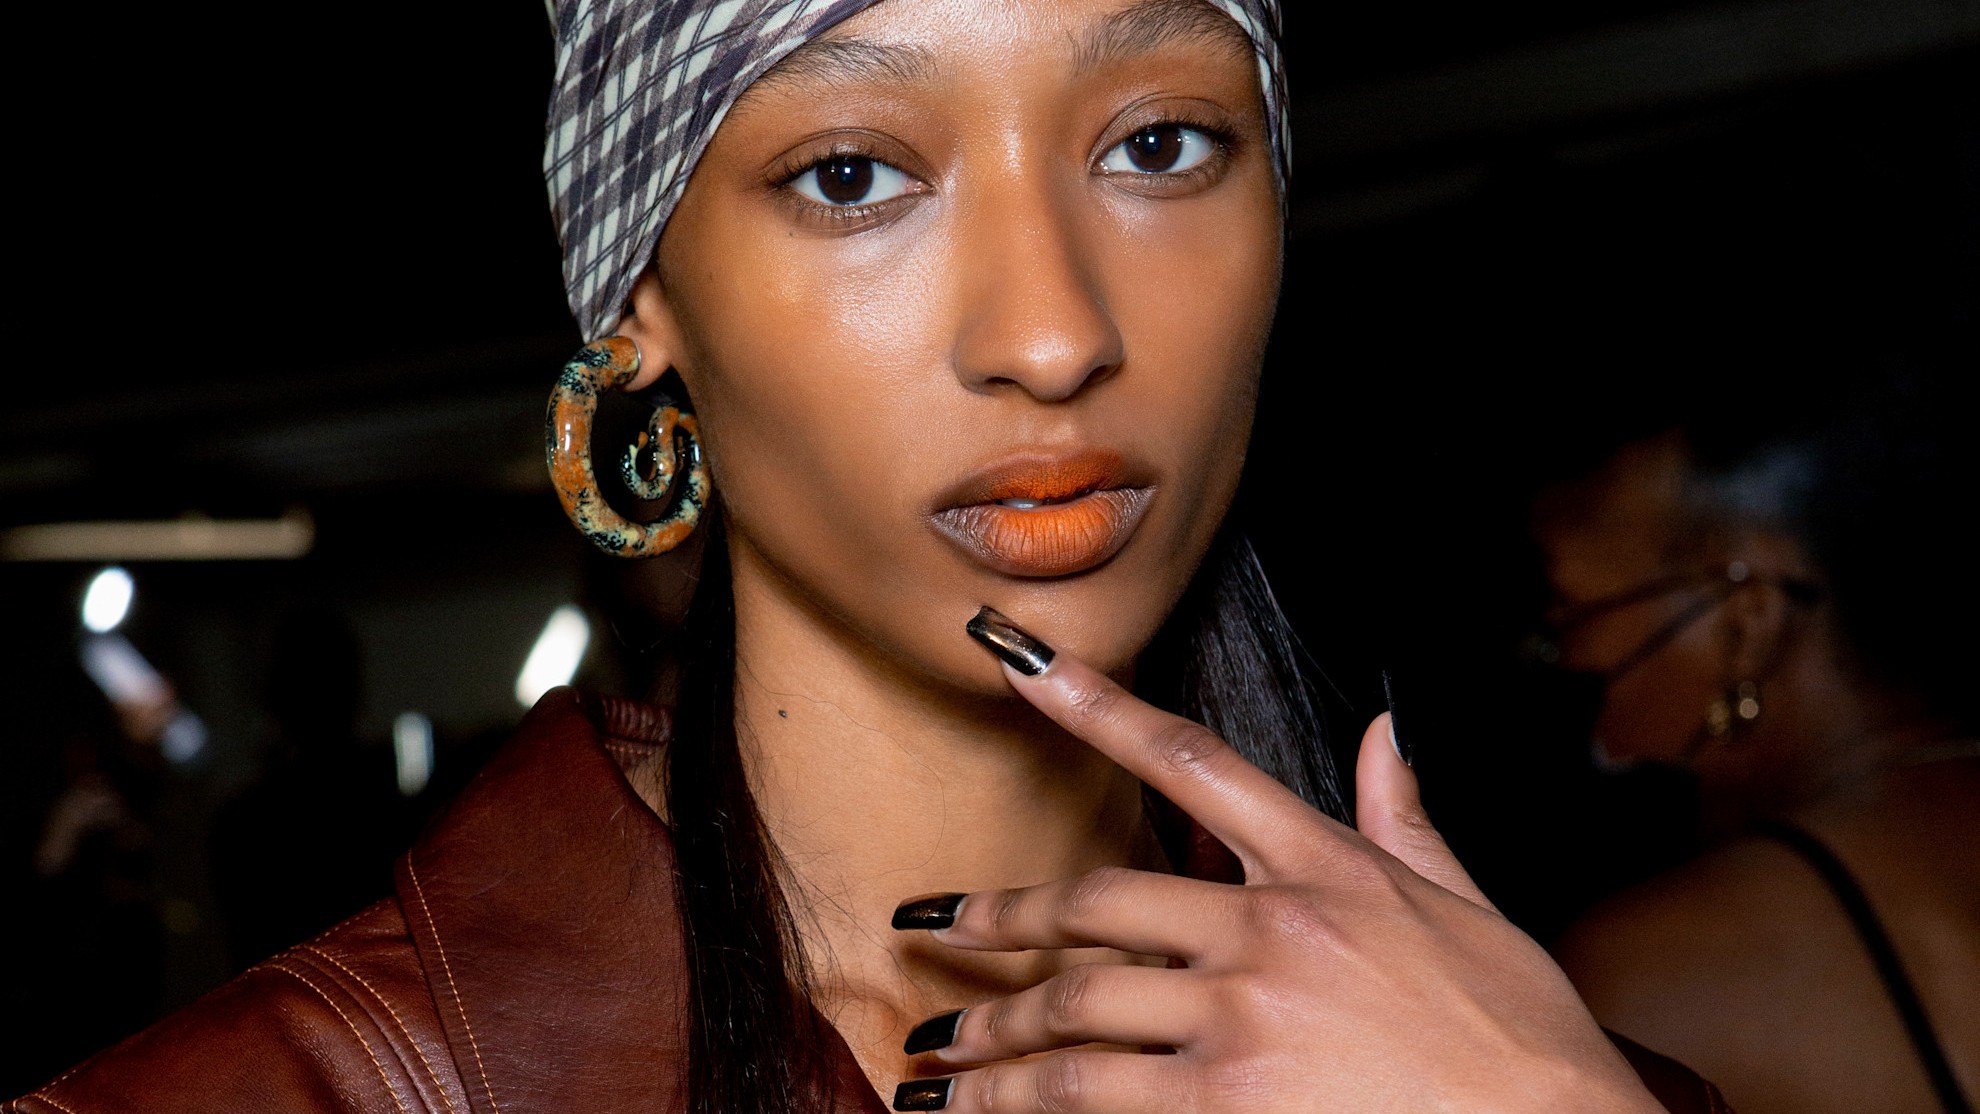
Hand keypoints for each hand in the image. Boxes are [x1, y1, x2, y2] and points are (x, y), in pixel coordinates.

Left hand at [894, 634, 1661, 1112]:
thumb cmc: (1522, 1043)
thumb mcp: (1471, 912)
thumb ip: (1408, 820)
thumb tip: (1384, 732)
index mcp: (1328, 868)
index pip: (1191, 758)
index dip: (1093, 701)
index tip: (1016, 661)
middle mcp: (1274, 927)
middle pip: (1099, 901)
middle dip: (1003, 917)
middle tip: (936, 925)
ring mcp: (1245, 1015)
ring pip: (1077, 1005)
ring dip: (995, 1030)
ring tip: (941, 1051)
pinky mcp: (1225, 1101)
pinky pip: (1093, 1092)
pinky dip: (1024, 1102)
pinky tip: (978, 1112)